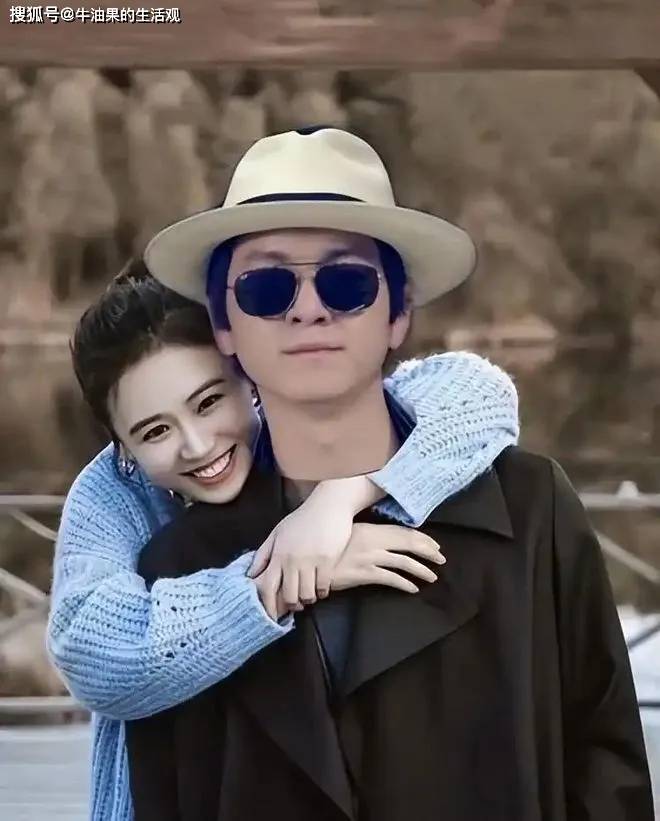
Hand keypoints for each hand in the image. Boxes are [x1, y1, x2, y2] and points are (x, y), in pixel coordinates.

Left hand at [248, 479, 362, 614]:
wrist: (329, 505)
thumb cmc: (302, 519)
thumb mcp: (278, 533)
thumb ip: (264, 554)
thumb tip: (251, 574)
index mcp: (278, 553)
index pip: (268, 586)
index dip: (269, 605)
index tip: (272, 616)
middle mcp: (292, 559)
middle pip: (288, 594)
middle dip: (291, 605)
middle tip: (295, 606)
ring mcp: (310, 560)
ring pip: (306, 594)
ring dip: (307, 600)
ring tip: (309, 597)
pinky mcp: (328, 561)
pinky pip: (323, 587)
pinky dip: (322, 592)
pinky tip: (322, 589)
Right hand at [331, 523, 444, 592]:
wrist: (311, 564)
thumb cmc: (329, 549)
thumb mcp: (350, 536)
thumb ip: (368, 536)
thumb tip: (386, 541)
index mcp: (370, 529)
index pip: (402, 532)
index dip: (421, 539)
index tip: (434, 545)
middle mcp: (372, 541)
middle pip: (407, 543)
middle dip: (428, 551)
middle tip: (441, 559)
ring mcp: (369, 557)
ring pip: (403, 562)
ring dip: (421, 570)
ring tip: (432, 577)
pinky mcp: (364, 574)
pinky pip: (391, 579)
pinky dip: (405, 584)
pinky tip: (413, 588)